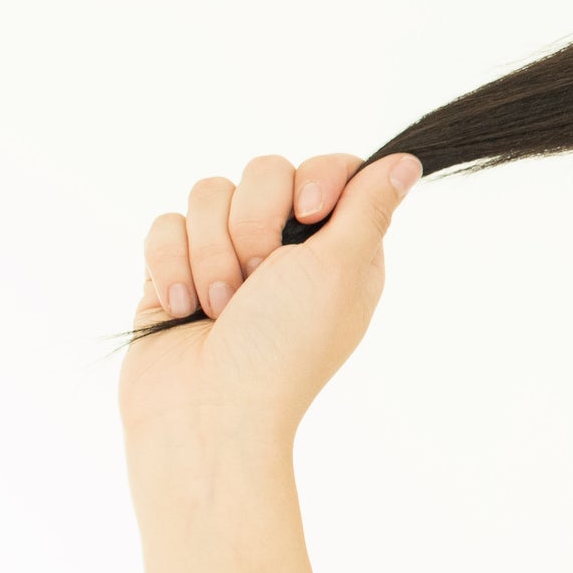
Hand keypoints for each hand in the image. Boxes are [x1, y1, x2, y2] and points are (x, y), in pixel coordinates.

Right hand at [119, 152, 422, 455]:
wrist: (204, 410)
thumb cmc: (282, 347)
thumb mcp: (340, 270)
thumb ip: (368, 208)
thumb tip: (407, 162)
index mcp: (339, 247)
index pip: (332, 168)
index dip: (315, 178)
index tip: (308, 214)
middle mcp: (286, 247)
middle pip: (264, 170)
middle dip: (253, 225)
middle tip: (258, 281)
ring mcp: (226, 255)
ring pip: (208, 193)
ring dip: (211, 253)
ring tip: (221, 307)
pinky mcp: (175, 269)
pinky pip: (165, 224)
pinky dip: (171, 266)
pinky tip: (183, 307)